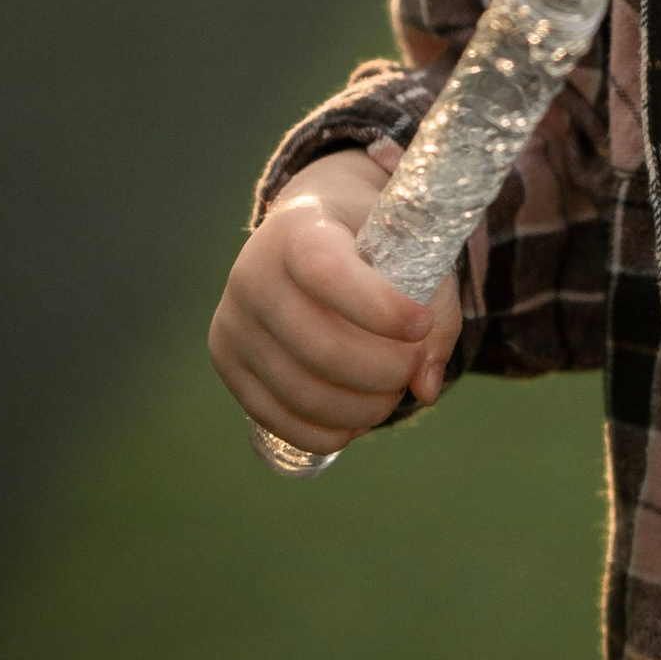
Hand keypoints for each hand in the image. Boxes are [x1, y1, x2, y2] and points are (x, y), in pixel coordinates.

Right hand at [207, 144, 459, 458]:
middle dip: (382, 371)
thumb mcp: (410, 248)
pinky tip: (357, 421)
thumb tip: (426, 389)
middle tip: (411, 369)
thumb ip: (434, 310)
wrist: (306, 228)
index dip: (380, 309)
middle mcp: (252, 273)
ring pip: (300, 392)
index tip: (420, 326)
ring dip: (360, 409)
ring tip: (390, 395)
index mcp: (298, 228)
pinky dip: (325, 431)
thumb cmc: (370, 239)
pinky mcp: (226, 361)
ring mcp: (232, 320)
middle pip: (319, 348)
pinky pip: (275, 418)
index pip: (328, 275)